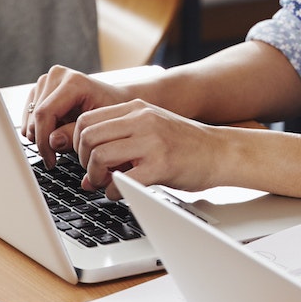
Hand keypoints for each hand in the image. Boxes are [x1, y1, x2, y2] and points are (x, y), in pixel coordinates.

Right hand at [21, 65, 135, 162]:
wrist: (114, 100)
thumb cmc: (111, 113)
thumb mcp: (99, 127)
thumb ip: (74, 135)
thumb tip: (53, 141)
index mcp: (73, 82)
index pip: (45, 113)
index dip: (43, 141)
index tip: (50, 161)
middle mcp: (57, 76)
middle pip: (35, 116)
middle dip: (42, 141)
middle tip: (55, 156)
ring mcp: (47, 80)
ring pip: (30, 117)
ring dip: (40, 135)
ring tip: (61, 140)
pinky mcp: (40, 88)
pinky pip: (29, 115)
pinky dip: (38, 128)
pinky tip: (56, 131)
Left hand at [71, 100, 227, 195]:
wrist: (221, 152)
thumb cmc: (186, 144)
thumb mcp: (151, 128)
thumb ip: (120, 140)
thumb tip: (87, 170)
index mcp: (136, 108)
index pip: (86, 120)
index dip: (78, 143)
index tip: (87, 157)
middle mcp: (142, 120)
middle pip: (88, 137)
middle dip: (84, 161)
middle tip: (95, 174)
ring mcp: (152, 142)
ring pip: (100, 156)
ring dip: (96, 177)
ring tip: (107, 183)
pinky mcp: (161, 165)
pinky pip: (121, 181)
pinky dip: (114, 192)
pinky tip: (122, 193)